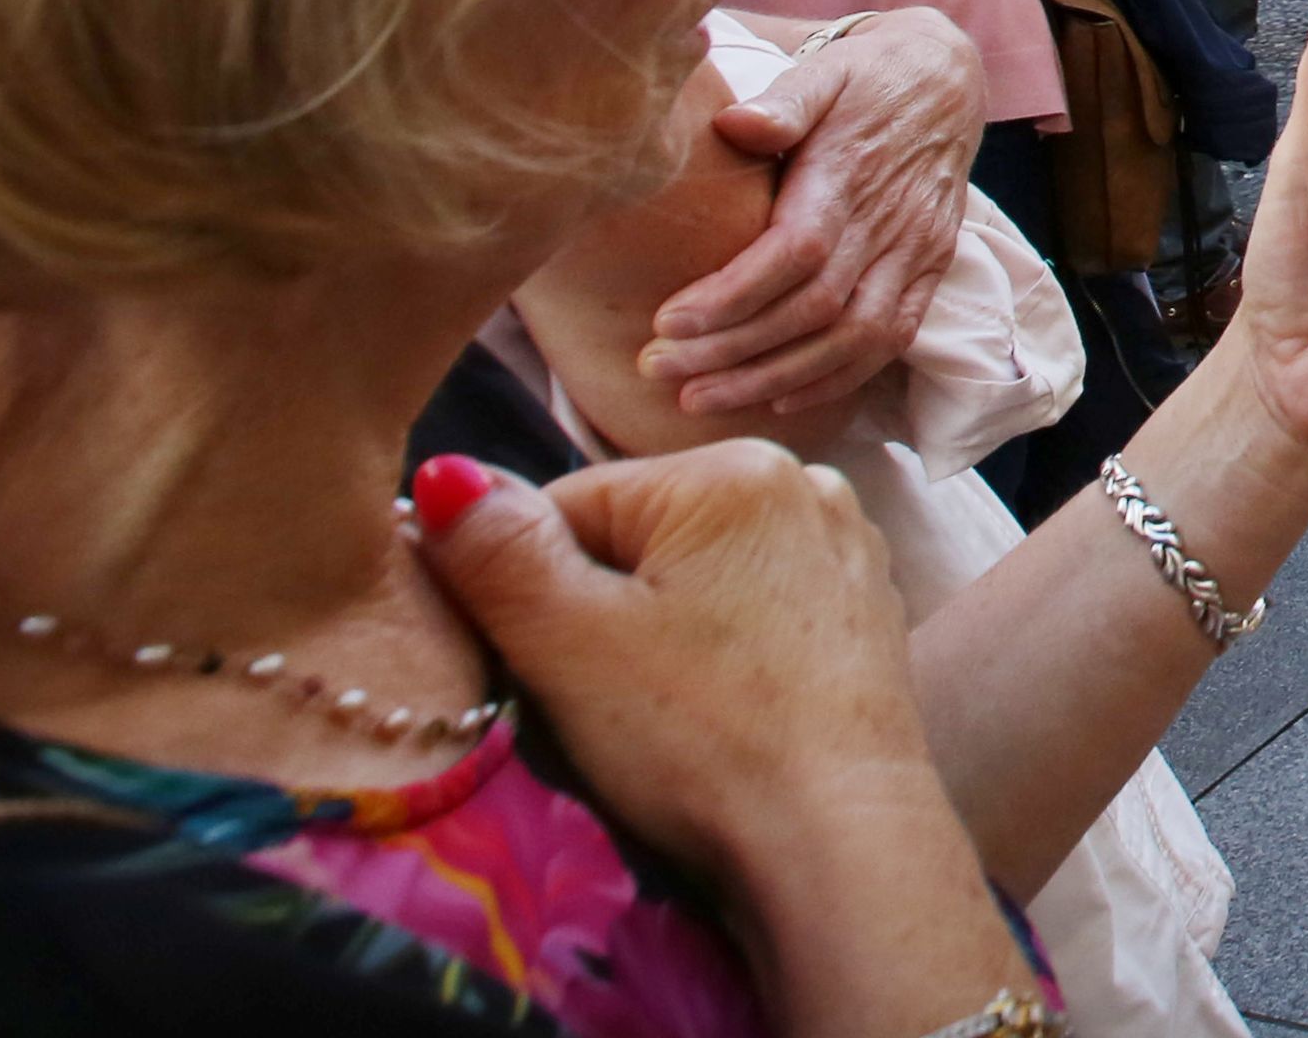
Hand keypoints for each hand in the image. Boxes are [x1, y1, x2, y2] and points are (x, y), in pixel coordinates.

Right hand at [413, 445, 1031, 1037]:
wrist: (840, 840)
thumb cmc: (701, 737)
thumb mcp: (570, 642)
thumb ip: (498, 552)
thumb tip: (444, 475)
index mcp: (732, 467)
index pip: (571, 506)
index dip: (526, 589)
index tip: (535, 664)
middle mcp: (805, 484)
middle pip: (638, 541)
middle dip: (598, 613)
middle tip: (603, 701)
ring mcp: (846, 551)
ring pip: (696, 582)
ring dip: (656, 637)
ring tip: (661, 717)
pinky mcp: (862, 619)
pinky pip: (755, 616)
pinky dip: (721, 658)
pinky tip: (719, 715)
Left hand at [647, 12, 981, 420]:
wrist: (947, 79)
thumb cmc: (865, 78)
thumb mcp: (824, 71)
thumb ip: (784, 102)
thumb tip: (733, 122)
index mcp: (851, 172)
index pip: (795, 251)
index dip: (732, 296)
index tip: (666, 322)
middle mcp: (888, 222)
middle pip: (813, 308)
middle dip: (731, 351)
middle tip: (656, 369)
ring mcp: (915, 252)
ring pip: (851, 338)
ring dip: (774, 379)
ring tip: (700, 400)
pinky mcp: (930, 271)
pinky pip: (890, 341)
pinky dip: (835, 379)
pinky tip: (779, 399)